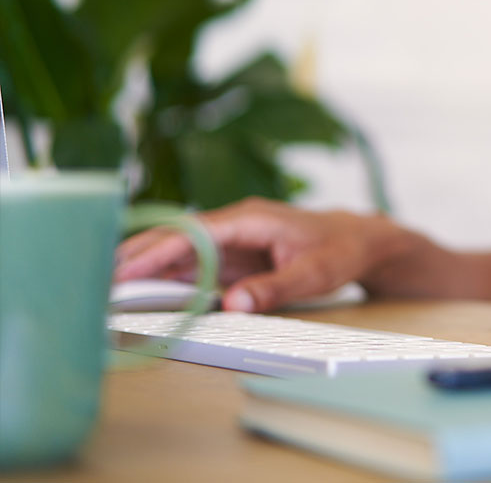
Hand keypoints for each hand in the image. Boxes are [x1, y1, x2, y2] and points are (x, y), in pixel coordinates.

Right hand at [113, 198, 414, 312]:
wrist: (361, 240)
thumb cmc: (340, 249)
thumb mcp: (315, 272)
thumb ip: (275, 288)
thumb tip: (234, 304)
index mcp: (250, 218)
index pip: (192, 231)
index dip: (156, 250)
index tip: (125, 268)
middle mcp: (234, 225)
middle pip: (175, 238)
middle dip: (136, 256)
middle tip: (98, 280)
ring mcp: (231, 240)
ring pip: (178, 252)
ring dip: (145, 269)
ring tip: (107, 289)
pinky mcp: (232, 256)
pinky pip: (192, 265)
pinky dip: (166, 278)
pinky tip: (141, 295)